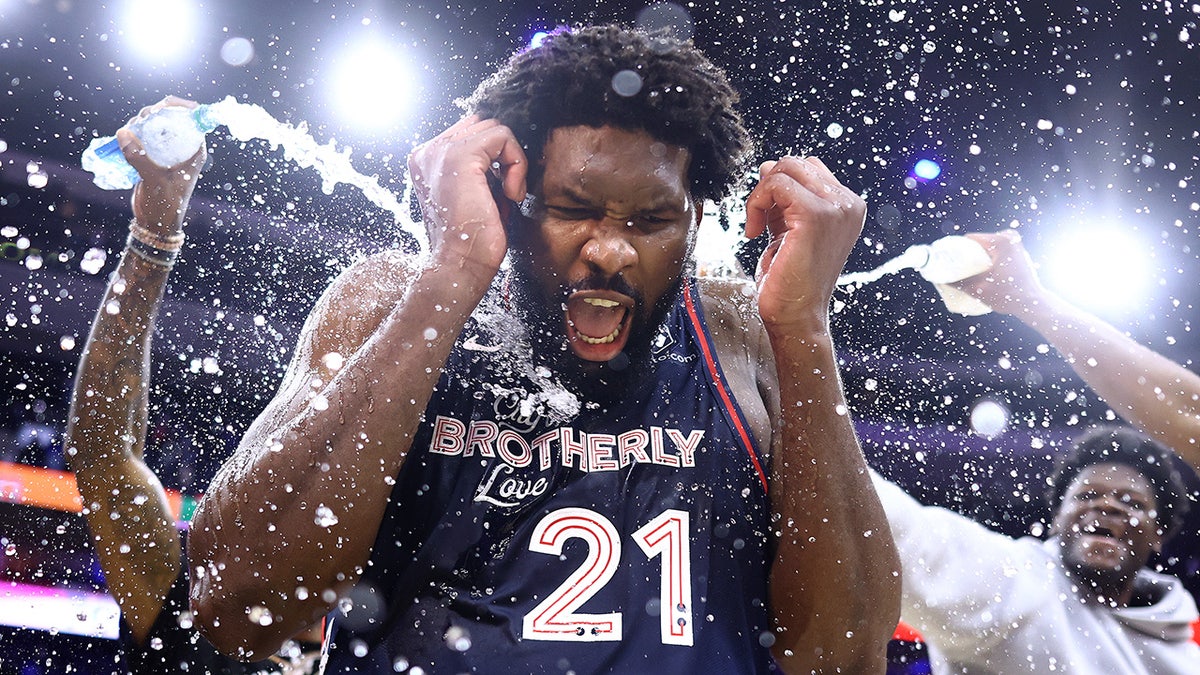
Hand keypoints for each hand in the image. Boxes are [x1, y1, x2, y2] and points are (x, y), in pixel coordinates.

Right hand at [118, 95, 206, 234]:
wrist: (155, 223)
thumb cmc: (165, 204)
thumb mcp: (155, 180)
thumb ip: (140, 158)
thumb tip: (123, 133)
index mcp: (194, 150)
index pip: (192, 119)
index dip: (179, 106)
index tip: (162, 105)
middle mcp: (181, 148)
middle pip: (169, 118)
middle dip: (153, 113)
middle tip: (140, 120)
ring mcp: (165, 151)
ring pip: (153, 126)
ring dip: (140, 123)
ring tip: (130, 132)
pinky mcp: (151, 156)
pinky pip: (142, 137)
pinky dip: (133, 133)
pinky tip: (124, 137)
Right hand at [407, 115, 527, 281]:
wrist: (460, 266)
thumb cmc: (472, 239)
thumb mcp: (476, 194)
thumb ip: (483, 169)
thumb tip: (508, 151)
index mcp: (427, 160)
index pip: (471, 132)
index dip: (496, 155)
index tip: (502, 188)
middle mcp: (428, 152)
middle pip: (482, 124)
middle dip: (504, 155)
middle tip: (507, 191)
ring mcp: (440, 152)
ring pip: (494, 128)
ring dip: (512, 160)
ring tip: (509, 194)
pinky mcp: (460, 157)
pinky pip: (502, 136)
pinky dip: (517, 163)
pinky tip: (511, 193)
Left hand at [744, 156, 865, 333]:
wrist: (797, 317)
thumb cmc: (791, 281)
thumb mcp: (789, 230)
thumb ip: (784, 201)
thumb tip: (769, 167)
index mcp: (848, 207)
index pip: (809, 169)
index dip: (779, 186)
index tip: (767, 217)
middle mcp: (848, 204)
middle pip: (796, 163)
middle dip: (767, 187)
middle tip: (758, 221)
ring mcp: (836, 208)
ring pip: (785, 168)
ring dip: (760, 195)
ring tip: (756, 226)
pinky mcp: (815, 214)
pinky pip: (775, 184)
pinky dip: (756, 203)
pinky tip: (753, 231)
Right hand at [954, 230, 1044, 315]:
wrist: (1032, 303)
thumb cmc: (1008, 296)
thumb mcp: (978, 290)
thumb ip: (958, 283)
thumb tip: (941, 279)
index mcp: (1001, 242)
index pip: (971, 239)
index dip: (958, 248)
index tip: (949, 258)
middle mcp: (1010, 238)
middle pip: (979, 242)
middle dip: (967, 253)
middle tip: (958, 268)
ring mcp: (1016, 244)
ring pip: (988, 246)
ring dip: (978, 255)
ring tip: (968, 270)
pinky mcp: (1018, 251)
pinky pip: (997, 249)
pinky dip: (988, 257)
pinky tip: (981, 267)